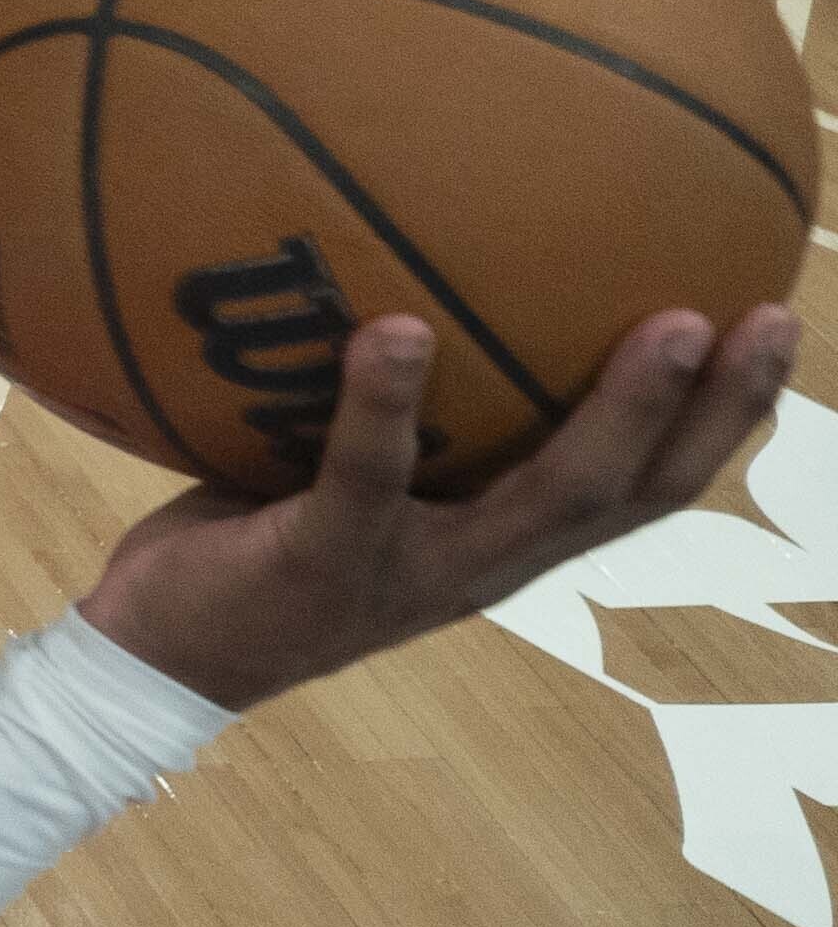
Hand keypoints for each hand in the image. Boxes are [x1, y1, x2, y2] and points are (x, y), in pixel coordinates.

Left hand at [83, 302, 802, 708]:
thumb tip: (408, 265)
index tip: (770, 335)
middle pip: (635, 490)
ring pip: (549, 495)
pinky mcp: (324, 561)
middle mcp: (482, 561)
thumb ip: (391, 401)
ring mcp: (412, 568)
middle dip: (713, 410)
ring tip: (668, 324)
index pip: (642, 486)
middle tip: (766, 319)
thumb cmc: (254, 541)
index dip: (717, 422)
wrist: (156, 661)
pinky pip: (366, 474)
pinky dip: (383, 403)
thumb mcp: (344, 470)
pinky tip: (396, 329)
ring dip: (617, 411)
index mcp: (500, 540)